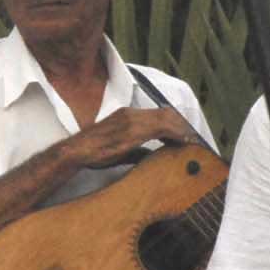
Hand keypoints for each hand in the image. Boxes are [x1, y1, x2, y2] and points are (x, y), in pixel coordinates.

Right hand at [60, 106, 197, 170]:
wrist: (76, 152)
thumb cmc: (94, 152)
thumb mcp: (120, 148)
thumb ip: (138, 150)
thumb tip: (153, 156)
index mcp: (128, 115)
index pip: (160, 114)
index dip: (176, 123)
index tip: (187, 136)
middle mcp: (131, 113)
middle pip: (166, 113)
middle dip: (183, 126)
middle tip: (194, 140)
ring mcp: (132, 120)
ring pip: (166, 118)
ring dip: (182, 129)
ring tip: (192, 141)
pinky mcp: (132, 130)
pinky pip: (161, 127)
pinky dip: (175, 133)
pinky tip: (183, 142)